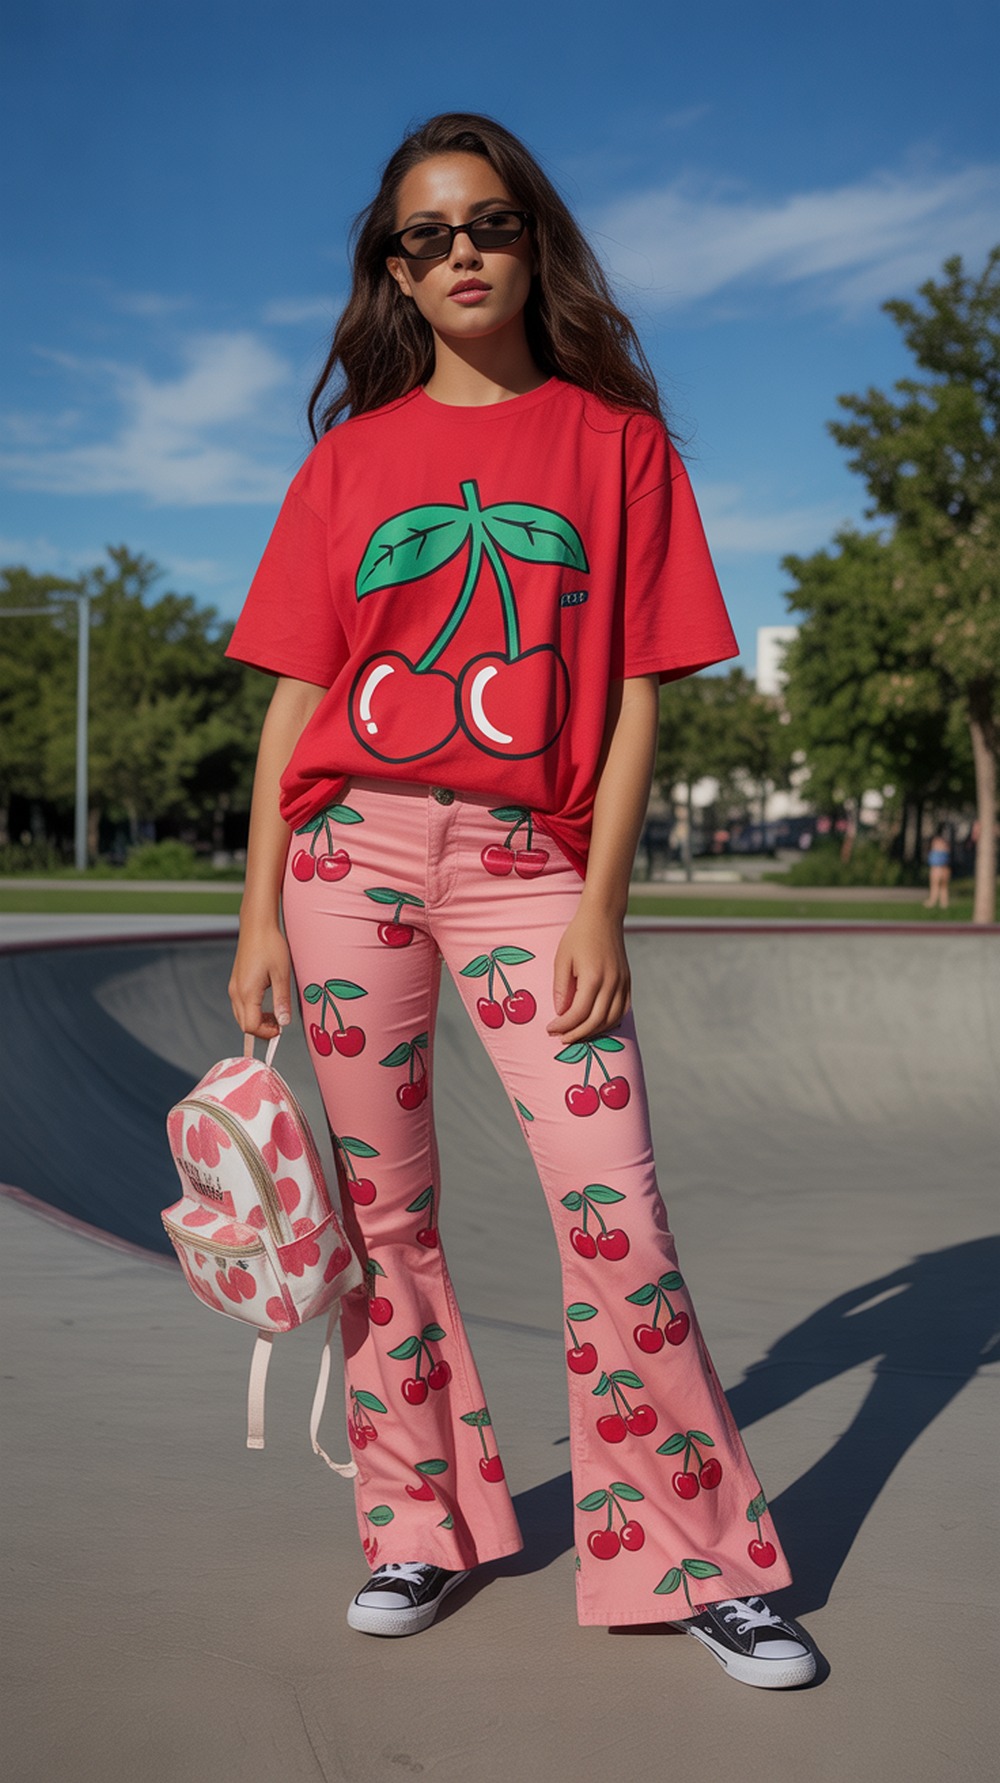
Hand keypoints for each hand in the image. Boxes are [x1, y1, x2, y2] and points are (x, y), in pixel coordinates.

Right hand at [228, 923, 292, 1039]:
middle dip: (262, 1029)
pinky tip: (266, 1003)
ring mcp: (234, 987)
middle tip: (279, 1023)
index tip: (281, 1028)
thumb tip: (284, 1022)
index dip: (267, 1033)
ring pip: (241, 1016)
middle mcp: (236, 992)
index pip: (251, 1026)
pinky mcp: (236, 982)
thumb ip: (282, 1000)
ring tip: (275, 1013)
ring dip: (257, 1020)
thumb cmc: (270, 945)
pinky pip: (240, 1005)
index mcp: (247, 992)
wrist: (257, 925)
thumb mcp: (281, 974)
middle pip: (244, 1024)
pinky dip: (252, 1011)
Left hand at [546, 903, 630, 1043]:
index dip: (564, 1026)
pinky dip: (609, 1022)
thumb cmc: (578, 936)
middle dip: (577, 1034)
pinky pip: (622, 1010)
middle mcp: (611, 983)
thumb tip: (560, 1013)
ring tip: (576, 1034)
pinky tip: (596, 1024)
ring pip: (611, 1019)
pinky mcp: (627, 981)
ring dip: (593, 1031)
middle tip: (561, 1038)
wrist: (603, 916)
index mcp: (593, 977)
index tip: (550, 1029)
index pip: (579, 1013)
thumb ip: (561, 988)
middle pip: (596, 1021)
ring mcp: (622, 983)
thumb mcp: (562, 959)